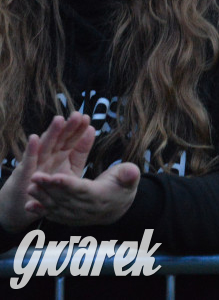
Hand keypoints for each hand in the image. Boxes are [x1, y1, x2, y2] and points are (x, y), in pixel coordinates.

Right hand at [0, 113, 90, 230]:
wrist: (24, 206)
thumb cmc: (49, 185)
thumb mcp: (70, 170)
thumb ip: (80, 152)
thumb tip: (91, 129)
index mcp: (60, 155)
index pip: (71, 140)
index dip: (78, 130)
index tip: (86, 118)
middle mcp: (48, 157)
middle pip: (59, 140)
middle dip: (67, 128)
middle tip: (77, 115)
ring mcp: (36, 164)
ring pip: (44, 147)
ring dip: (51, 133)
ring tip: (59, 120)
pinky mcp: (24, 174)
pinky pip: (28, 162)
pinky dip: (30, 150)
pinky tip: (33, 139)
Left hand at [27, 161, 139, 225]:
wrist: (117, 207)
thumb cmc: (121, 186)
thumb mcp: (129, 177)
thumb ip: (129, 174)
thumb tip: (131, 171)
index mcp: (100, 197)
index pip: (81, 190)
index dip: (68, 184)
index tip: (55, 176)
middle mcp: (87, 209)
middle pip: (65, 198)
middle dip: (49, 188)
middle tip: (35, 177)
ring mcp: (76, 216)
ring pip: (57, 207)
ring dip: (42, 198)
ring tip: (30, 187)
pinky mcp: (68, 218)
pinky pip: (53, 215)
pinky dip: (41, 212)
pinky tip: (29, 206)